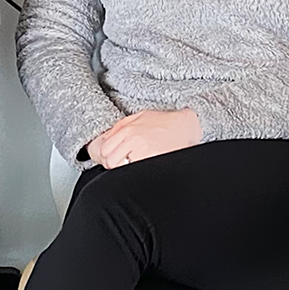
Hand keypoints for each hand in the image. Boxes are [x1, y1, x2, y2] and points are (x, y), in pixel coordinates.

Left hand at [85, 109, 201, 168]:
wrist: (186, 126)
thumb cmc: (165, 123)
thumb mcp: (140, 117)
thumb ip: (120, 127)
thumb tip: (103, 139)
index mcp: (126, 130)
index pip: (102, 149)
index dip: (106, 157)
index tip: (112, 159)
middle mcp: (132, 139)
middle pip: (109, 161)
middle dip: (114, 164)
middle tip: (125, 163)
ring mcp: (141, 150)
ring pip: (119, 168)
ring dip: (124, 169)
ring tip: (135, 166)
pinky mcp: (152, 160)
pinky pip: (134, 171)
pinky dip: (136, 172)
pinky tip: (144, 168)